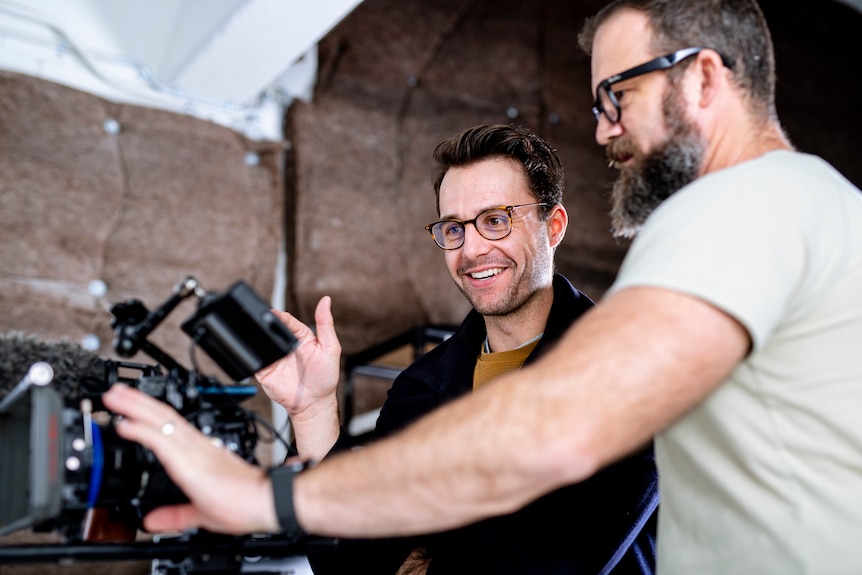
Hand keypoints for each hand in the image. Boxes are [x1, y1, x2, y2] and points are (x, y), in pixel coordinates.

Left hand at [102, 384, 279, 534]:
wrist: (264, 501)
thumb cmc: (243, 504)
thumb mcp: (200, 513)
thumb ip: (175, 515)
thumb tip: (154, 520)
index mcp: (200, 453)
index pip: (171, 427)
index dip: (150, 415)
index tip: (130, 410)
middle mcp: (196, 445)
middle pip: (162, 416)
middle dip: (137, 402)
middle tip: (116, 391)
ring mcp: (193, 449)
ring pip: (159, 420)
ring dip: (134, 407)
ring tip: (114, 396)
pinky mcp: (189, 459)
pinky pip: (160, 439)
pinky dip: (140, 430)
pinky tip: (124, 424)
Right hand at [255, 296, 341, 418]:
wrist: (313, 404)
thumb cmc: (325, 378)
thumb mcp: (331, 348)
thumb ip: (326, 324)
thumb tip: (326, 301)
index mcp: (301, 337)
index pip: (288, 321)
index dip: (281, 316)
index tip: (275, 313)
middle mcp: (286, 346)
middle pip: (272, 329)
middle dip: (266, 324)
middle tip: (262, 320)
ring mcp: (274, 358)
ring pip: (261, 342)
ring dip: (258, 337)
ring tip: (256, 333)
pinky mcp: (264, 370)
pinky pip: (254, 360)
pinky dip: (251, 355)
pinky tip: (256, 352)